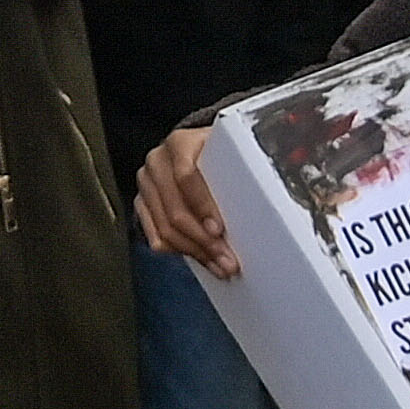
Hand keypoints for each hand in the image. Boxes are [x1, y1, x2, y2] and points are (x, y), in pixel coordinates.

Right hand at [133, 127, 238, 278]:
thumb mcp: (230, 151)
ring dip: (195, 251)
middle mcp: (158, 162)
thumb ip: (241, 167)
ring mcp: (147, 184)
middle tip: (227, 259)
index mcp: (180, 143)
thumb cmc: (218, 153)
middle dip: (203, 240)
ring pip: (164, 227)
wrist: (196, 150)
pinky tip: (201, 259)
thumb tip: (266, 198)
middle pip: (175, 208)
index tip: (219, 229)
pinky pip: (156, 236)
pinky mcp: (142, 204)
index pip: (186, 176)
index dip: (202, 205)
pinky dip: (180, 252)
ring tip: (219, 265)